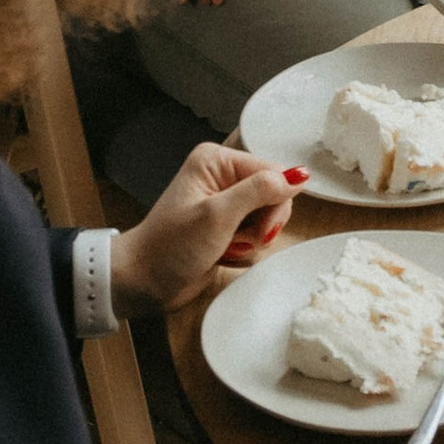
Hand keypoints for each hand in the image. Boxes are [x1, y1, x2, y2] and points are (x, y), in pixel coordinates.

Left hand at [110, 138, 305, 316]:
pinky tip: (222, 256)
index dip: (275, 202)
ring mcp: (226, 205)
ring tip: (224, 248)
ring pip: (268, 221)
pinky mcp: (227, 229)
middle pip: (274, 196)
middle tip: (237, 239)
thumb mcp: (218, 215)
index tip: (261, 228)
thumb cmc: (170, 247)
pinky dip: (244, 251)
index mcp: (217, 161)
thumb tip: (300, 175)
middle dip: (262, 225)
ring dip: (251, 242)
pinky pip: (256, 238)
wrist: (143, 282)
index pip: (273, 172)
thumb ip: (260, 191)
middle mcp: (223, 177)